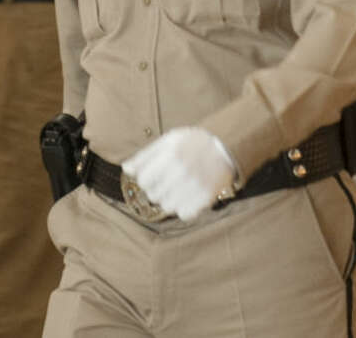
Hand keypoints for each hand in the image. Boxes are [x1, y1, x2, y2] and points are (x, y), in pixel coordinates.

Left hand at [122, 127, 237, 221]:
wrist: (228, 147)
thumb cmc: (195, 142)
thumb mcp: (170, 140)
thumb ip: (146, 155)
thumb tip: (126, 169)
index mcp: (171, 154)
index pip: (143, 180)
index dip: (148, 178)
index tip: (158, 174)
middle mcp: (181, 171)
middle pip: (154, 195)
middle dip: (159, 189)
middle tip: (172, 180)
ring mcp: (194, 186)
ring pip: (167, 207)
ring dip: (171, 200)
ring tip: (182, 188)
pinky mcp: (206, 198)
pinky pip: (184, 214)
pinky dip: (186, 208)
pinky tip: (191, 196)